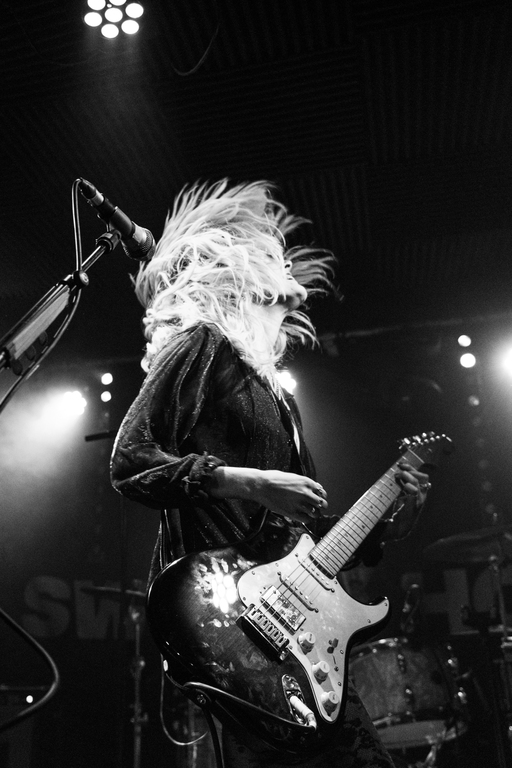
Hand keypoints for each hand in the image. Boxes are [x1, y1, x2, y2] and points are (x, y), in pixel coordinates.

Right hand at [211, 466, 329, 523]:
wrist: (261, 485)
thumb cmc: (274, 479)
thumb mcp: (293, 476)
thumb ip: (304, 483)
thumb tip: (313, 488)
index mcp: (307, 482)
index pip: (322, 492)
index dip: (320, 496)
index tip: (316, 498)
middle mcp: (306, 493)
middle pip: (322, 504)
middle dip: (320, 506)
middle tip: (315, 507)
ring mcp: (299, 503)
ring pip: (316, 513)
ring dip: (314, 514)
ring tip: (309, 513)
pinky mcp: (292, 512)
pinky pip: (307, 520)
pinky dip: (307, 519)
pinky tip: (302, 516)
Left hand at [396, 461, 430, 505]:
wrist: (401, 526)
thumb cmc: (402, 509)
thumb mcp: (403, 494)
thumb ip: (403, 484)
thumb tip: (397, 473)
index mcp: (422, 490)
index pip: (421, 475)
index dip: (411, 467)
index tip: (400, 464)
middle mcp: (423, 494)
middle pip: (423, 476)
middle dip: (411, 470)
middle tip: (399, 469)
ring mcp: (420, 499)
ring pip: (418, 482)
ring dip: (407, 476)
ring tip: (397, 476)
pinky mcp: (415, 504)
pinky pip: (414, 491)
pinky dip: (407, 486)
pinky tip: (401, 486)